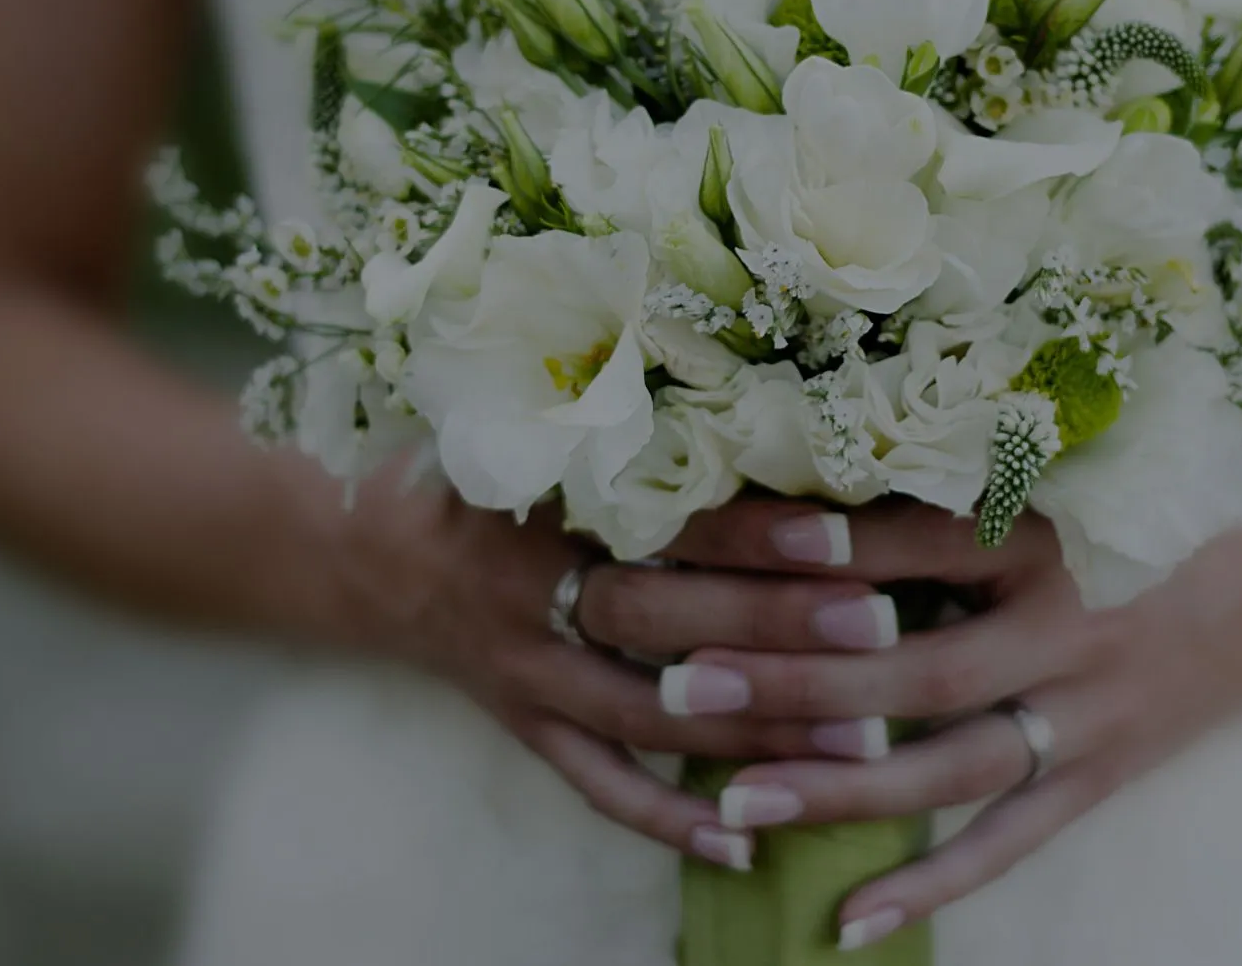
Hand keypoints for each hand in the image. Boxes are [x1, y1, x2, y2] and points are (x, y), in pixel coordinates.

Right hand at [311, 459, 906, 869]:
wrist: (362, 545)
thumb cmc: (475, 463)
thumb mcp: (534, 422)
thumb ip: (634, 419)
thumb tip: (774, 395)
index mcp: (541, 501)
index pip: (663, 519)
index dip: (753, 530)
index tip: (843, 534)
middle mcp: (530, 592)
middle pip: (663, 619)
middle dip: (775, 627)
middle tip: (879, 627)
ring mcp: (527, 671)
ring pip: (647, 716)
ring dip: (753, 730)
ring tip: (859, 742)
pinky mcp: (526, 725)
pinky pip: (600, 787)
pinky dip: (670, 821)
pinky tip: (747, 845)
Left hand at [664, 498, 1241, 946]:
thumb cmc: (1137, 506)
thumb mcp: (1058, 473)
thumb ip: (946, 485)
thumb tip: (797, 493)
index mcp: (1055, 531)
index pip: (917, 543)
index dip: (820, 548)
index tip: (717, 543)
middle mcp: (1073, 625)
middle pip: (921, 667)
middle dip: (799, 679)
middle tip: (688, 684)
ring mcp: (1091, 713)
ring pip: (954, 767)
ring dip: (842, 786)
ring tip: (738, 799)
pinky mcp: (1101, 777)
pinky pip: (1008, 843)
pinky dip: (930, 885)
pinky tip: (845, 920)